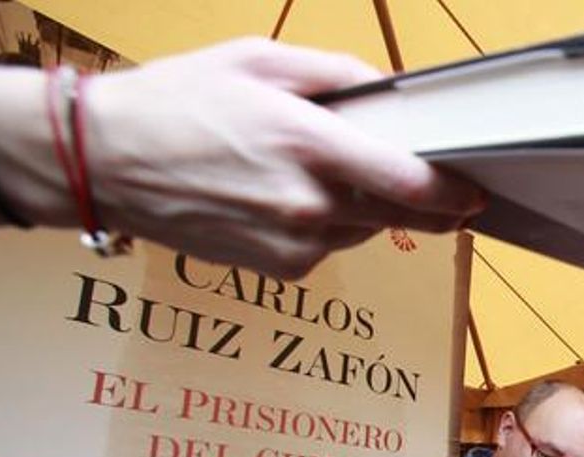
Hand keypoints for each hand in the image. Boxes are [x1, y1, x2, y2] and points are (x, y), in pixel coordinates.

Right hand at [0, 38, 484, 278]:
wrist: (105, 163)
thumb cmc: (176, 103)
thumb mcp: (258, 61)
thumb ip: (336, 75)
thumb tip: (389, 91)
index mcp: (309, 145)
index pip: (411, 184)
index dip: (455, 192)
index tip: (479, 191)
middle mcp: (307, 205)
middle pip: (399, 215)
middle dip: (426, 203)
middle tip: (435, 187)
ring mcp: (294, 245)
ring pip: (365, 229)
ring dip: (366, 206)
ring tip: (321, 171)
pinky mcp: (280, 269)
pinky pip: (330, 246)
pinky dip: (327, 224)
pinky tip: (288, 198)